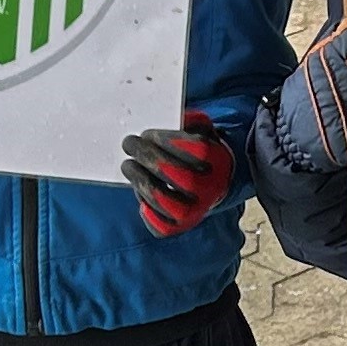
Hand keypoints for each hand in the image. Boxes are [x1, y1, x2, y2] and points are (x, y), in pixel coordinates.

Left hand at [123, 116, 236, 236]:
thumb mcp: (200, 128)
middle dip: (148, 158)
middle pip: (179, 177)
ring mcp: (197, 211)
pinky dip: (147, 212)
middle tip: (129, 144)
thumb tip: (171, 119)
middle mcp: (211, 189)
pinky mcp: (181, 226)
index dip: (167, 141)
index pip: (195, 151)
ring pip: (166, 202)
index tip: (147, 134)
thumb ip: (188, 119)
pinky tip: (142, 195)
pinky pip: (161, 226)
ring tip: (128, 166)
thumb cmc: (198, 150)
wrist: (213, 180)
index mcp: (218, 162)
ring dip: (141, 182)